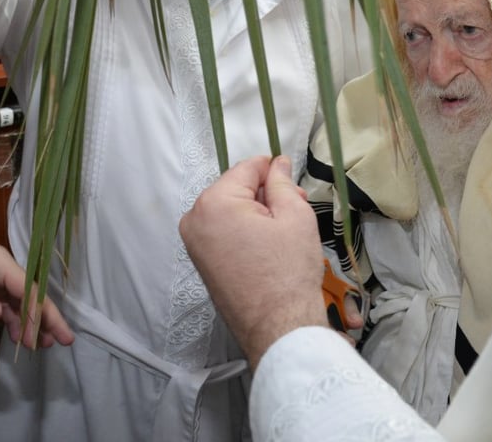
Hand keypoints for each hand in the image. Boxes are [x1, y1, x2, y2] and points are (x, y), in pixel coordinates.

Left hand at [0, 218, 73, 349]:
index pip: (26, 288)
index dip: (40, 311)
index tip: (50, 334)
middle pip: (29, 293)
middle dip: (46, 316)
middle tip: (63, 341)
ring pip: (18, 300)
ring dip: (30, 321)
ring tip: (41, 345)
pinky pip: (4, 302)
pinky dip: (12, 319)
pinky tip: (15, 335)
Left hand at [181, 156, 328, 366]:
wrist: (278, 328)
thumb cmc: (288, 273)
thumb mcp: (294, 215)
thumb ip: (282, 183)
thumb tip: (277, 164)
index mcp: (214, 203)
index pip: (246, 169)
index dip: (274, 170)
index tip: (293, 181)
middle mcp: (195, 220)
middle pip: (236, 189)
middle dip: (266, 194)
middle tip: (297, 208)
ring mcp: (194, 243)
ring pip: (231, 211)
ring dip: (257, 213)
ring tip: (287, 230)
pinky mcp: (201, 262)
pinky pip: (224, 232)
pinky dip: (246, 232)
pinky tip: (270, 245)